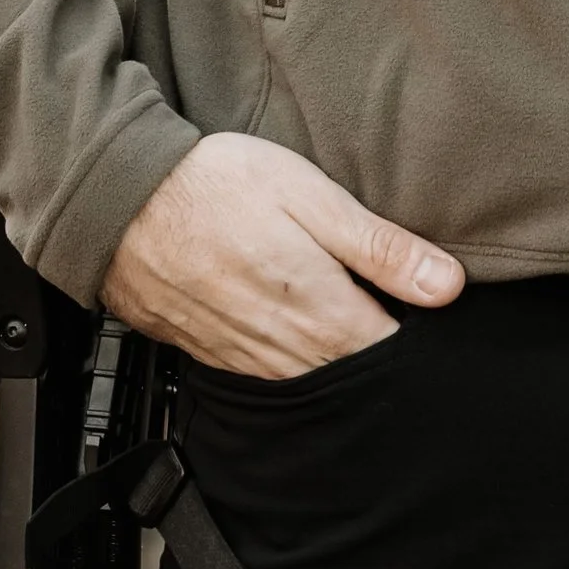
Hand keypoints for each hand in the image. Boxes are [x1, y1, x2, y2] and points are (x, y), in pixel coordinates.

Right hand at [101, 132, 463, 377]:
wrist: (120, 205)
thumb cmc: (216, 188)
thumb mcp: (311, 198)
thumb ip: (381, 248)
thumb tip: (447, 286)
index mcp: (325, 315)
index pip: (395, 353)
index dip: (420, 334)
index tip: (431, 310)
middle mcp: (290, 353)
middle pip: (357, 373)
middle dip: (382, 351)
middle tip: (392, 309)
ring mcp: (250, 362)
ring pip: (317, 380)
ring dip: (338, 357)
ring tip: (345, 312)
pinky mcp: (218, 358)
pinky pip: (274, 376)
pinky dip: (295, 359)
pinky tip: (296, 325)